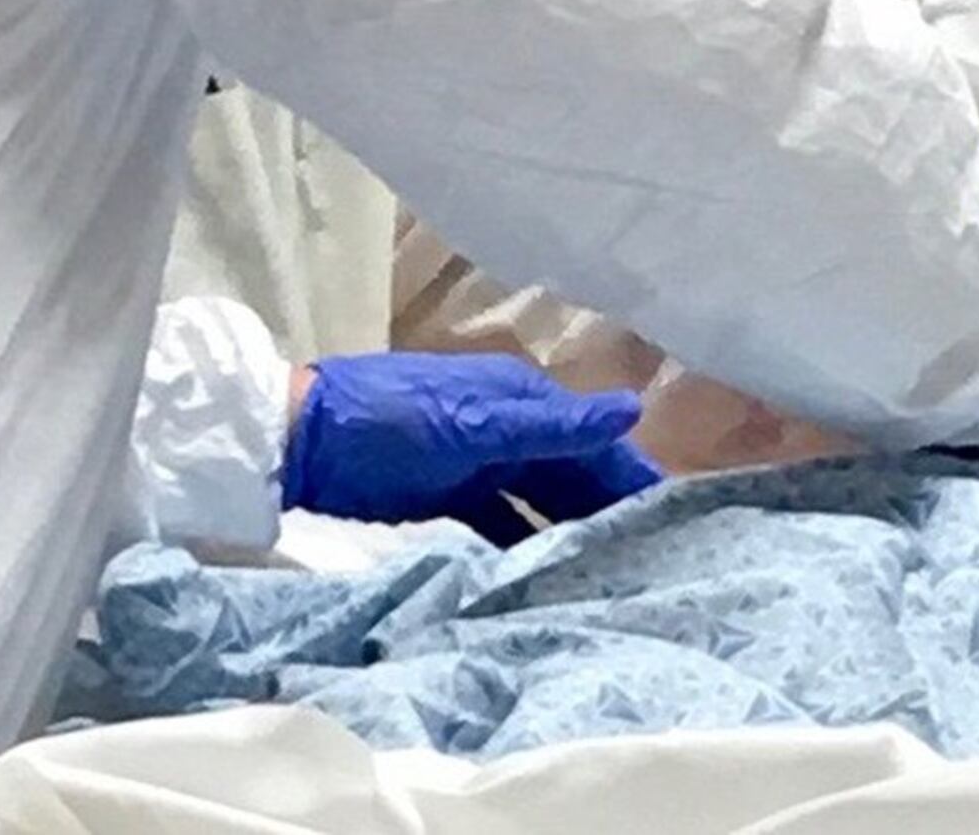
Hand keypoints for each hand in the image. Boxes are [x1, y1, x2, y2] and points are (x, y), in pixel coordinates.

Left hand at [284, 352, 663, 543]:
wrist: (302, 439)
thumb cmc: (389, 423)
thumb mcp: (473, 425)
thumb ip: (552, 427)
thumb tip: (633, 408)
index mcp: (522, 400)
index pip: (594, 443)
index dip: (633, 478)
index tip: (677, 519)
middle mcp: (510, 426)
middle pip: (575, 473)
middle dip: (611, 509)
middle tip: (652, 560)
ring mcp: (480, 460)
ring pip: (543, 499)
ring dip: (574, 529)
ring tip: (610, 575)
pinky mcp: (452, 494)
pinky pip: (505, 521)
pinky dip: (527, 543)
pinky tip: (547, 577)